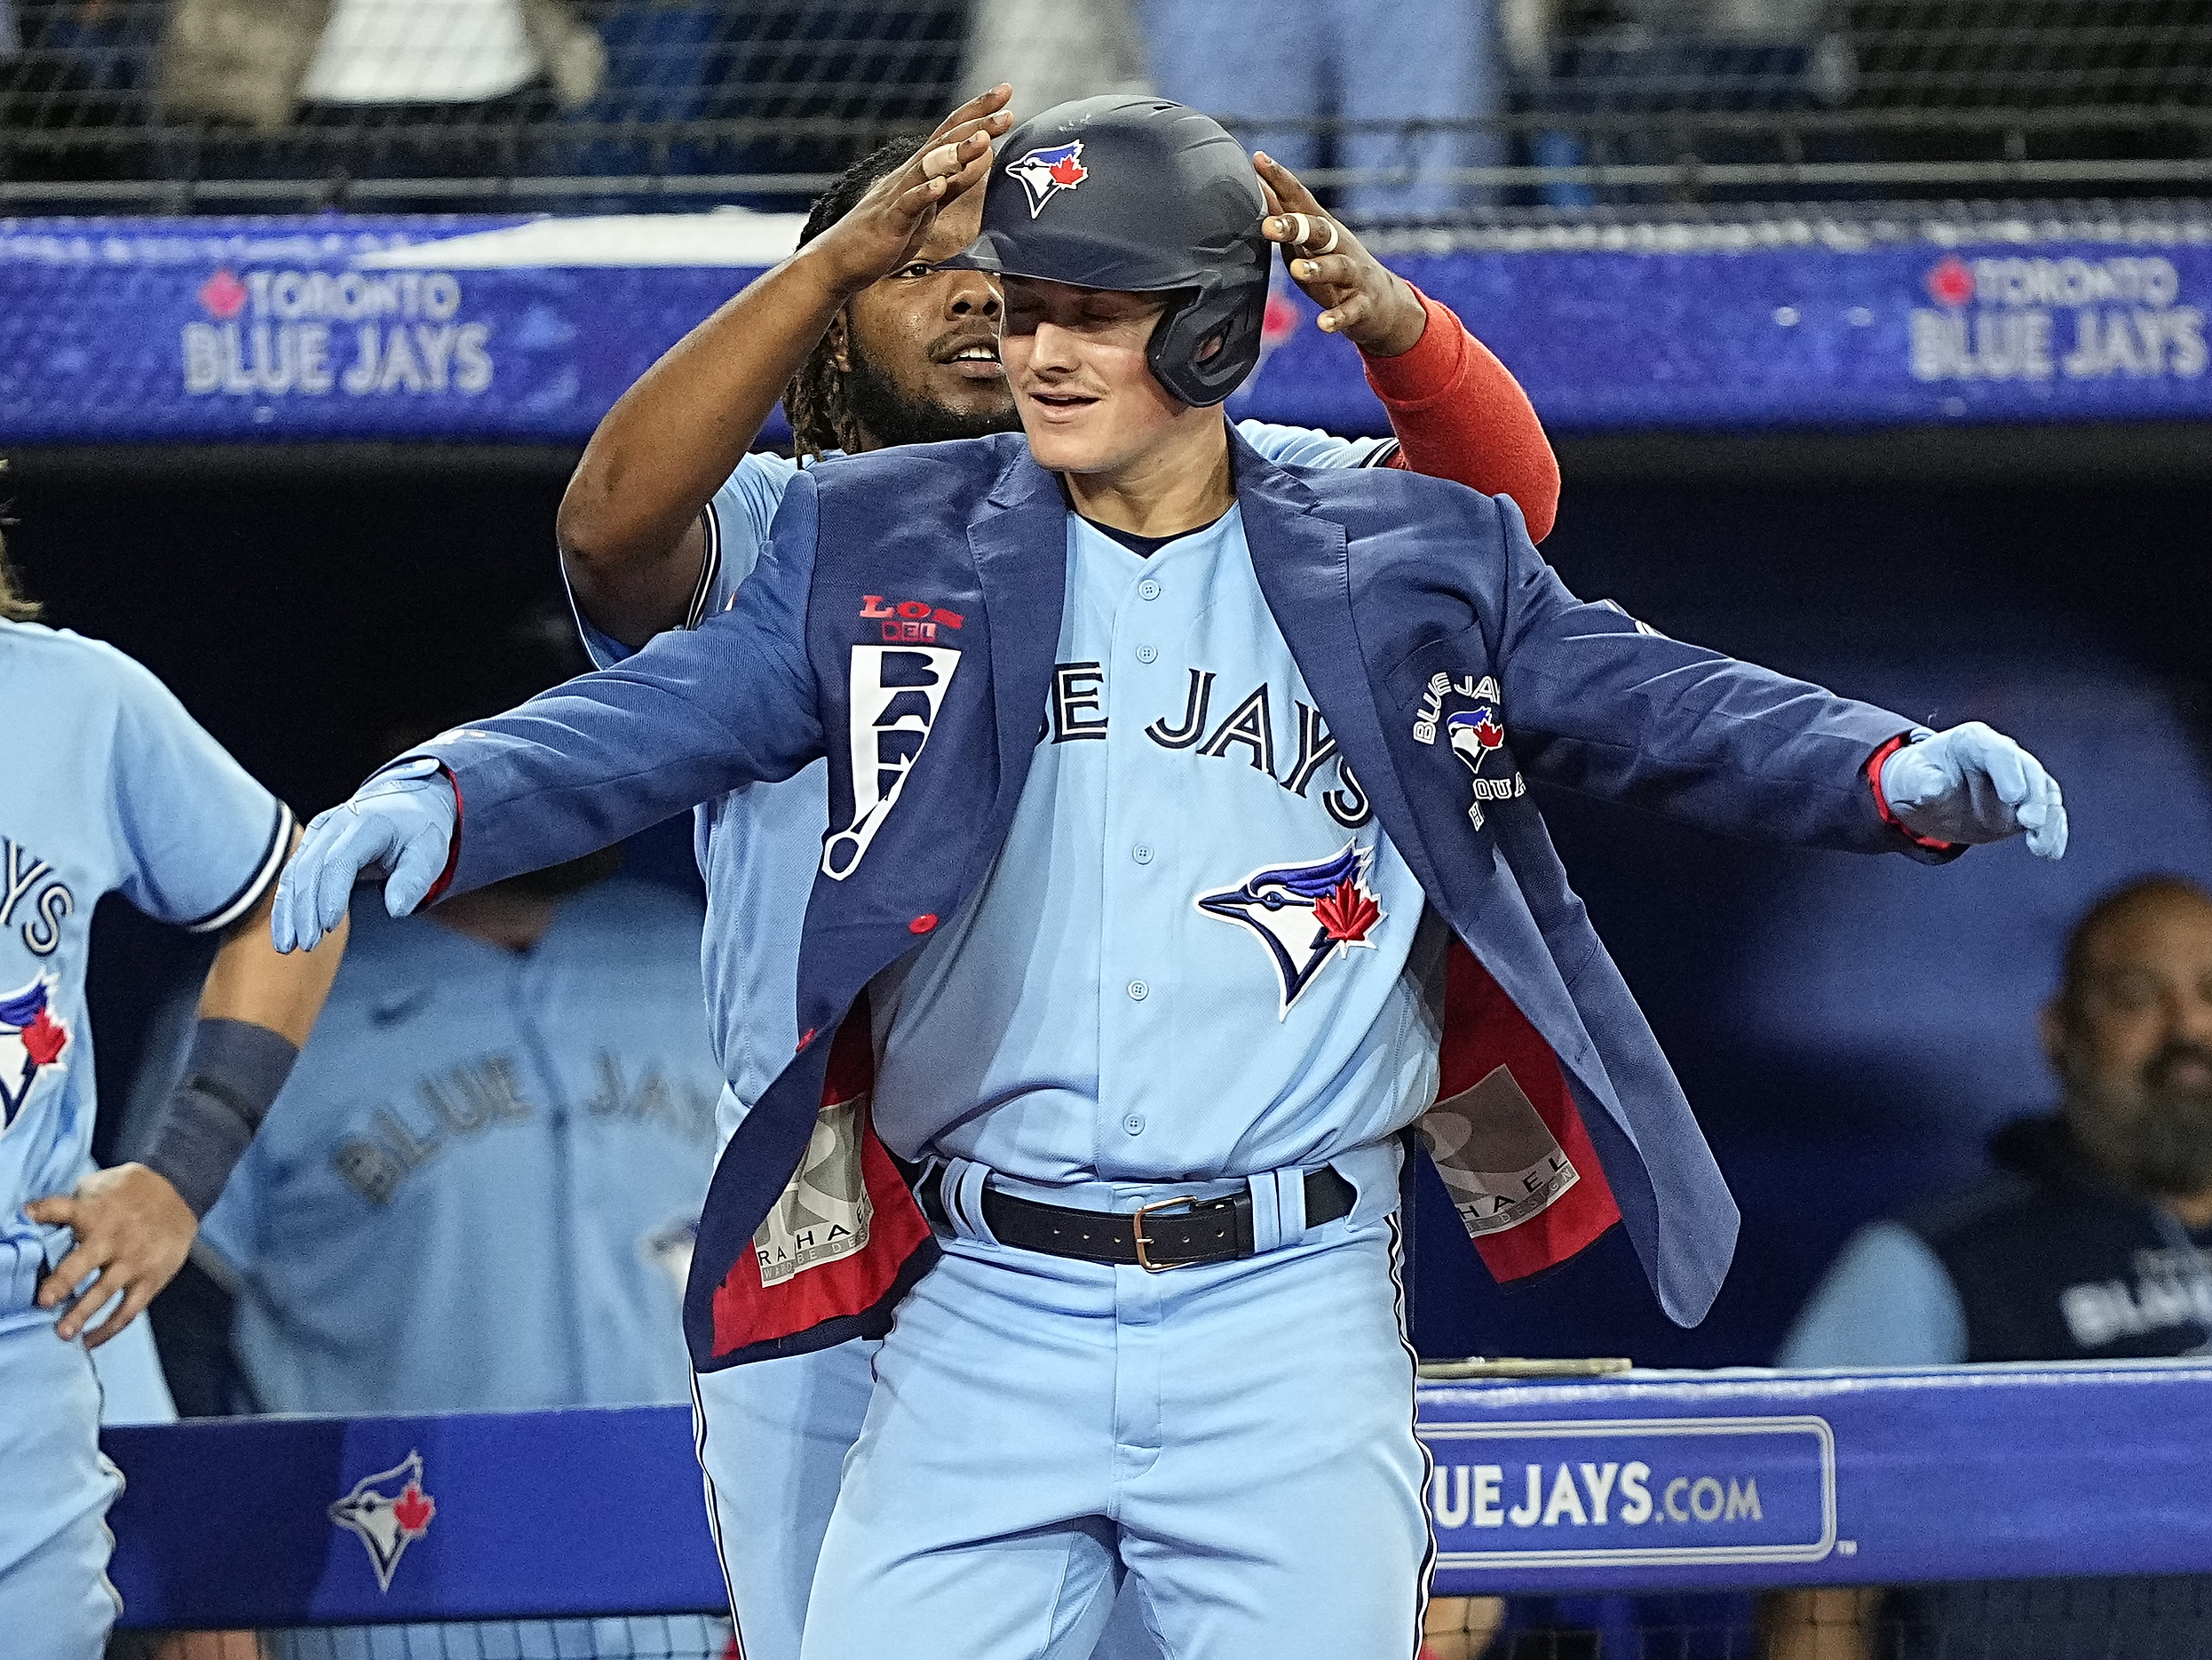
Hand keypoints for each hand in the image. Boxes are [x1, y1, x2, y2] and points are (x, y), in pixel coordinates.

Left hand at [24, 1164, 194, 1346]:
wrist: (182, 1195)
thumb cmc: (134, 1192)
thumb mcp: (104, 1184)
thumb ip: (75, 1201)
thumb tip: (35, 1214)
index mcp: (95, 1212)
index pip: (60, 1209)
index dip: (41, 1212)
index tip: (25, 1217)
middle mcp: (113, 1239)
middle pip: (82, 1263)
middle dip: (62, 1283)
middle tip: (44, 1301)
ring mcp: (133, 1262)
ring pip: (104, 1292)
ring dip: (82, 1313)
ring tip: (63, 1333)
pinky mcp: (150, 1279)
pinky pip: (128, 1310)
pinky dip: (109, 1328)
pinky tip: (90, 1340)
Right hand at [272, 763, 457, 952]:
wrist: (407, 804)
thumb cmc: (419, 831)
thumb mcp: (430, 853)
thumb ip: (414, 880)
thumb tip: (396, 910)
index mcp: (368, 823)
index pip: (340, 860)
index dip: (331, 894)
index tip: (329, 926)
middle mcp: (337, 823)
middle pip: (311, 869)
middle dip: (305, 910)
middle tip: (307, 945)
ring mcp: (320, 832)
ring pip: (294, 873)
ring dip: (288, 911)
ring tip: (287, 946)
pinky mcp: (311, 844)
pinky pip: (292, 875)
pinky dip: (285, 904)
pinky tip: (284, 931)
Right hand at [801, 85, 1015, 299]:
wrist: (839, 262)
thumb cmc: (886, 235)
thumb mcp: (930, 207)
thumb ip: (956, 182)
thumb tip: (985, 157)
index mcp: (920, 171)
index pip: (952, 133)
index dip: (978, 113)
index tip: (1006, 93)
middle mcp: (909, 175)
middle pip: (945, 142)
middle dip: (977, 124)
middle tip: (1007, 108)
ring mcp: (897, 197)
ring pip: (929, 168)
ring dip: (957, 153)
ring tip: (984, 139)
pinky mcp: (889, 223)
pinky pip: (907, 206)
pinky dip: (924, 194)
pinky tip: (940, 185)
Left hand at [1255, 152, 1426, 356]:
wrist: (1383, 305)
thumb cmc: (1333, 267)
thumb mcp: (1308, 243)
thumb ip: (1285, 217)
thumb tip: (1257, 186)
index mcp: (1323, 230)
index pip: (1300, 199)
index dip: (1281, 179)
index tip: (1259, 160)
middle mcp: (1340, 247)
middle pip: (1318, 231)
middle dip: (1294, 226)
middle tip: (1268, 226)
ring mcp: (1354, 276)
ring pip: (1337, 268)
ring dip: (1317, 268)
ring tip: (1298, 271)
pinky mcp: (1362, 306)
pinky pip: (1350, 312)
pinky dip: (1336, 317)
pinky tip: (1323, 324)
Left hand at [1880, 722, 2067, 858]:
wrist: (1923, 796)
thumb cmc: (1916, 779)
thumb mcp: (1909, 779)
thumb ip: (1922, 782)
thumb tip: (1934, 789)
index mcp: (1973, 742)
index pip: (1997, 752)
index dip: (2008, 773)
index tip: (2014, 796)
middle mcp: (2002, 757)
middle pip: (2028, 771)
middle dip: (2034, 797)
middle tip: (2031, 823)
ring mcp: (2018, 780)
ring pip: (2044, 794)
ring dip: (2048, 820)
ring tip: (2041, 847)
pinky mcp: (2025, 805)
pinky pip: (2047, 816)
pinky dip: (2052, 833)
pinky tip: (2050, 852)